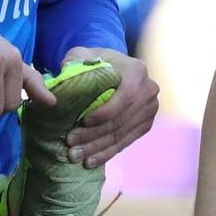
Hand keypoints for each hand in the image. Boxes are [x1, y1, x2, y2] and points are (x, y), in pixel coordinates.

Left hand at [58, 46, 159, 165]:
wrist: (114, 71)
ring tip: (75, 156)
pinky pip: (125, 142)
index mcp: (137, 71)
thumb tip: (64, 73)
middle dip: (94, 135)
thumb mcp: (83, 54)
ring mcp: (150, 110)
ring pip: (122, 134)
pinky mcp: (145, 125)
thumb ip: (74, 60)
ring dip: (97, 148)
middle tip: (71, 145)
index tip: (83, 121)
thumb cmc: (96, 62)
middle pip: (121, 119)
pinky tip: (90, 162)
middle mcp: (149, 90)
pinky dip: (106, 153)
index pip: (125, 95)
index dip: (105, 112)